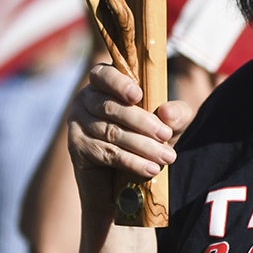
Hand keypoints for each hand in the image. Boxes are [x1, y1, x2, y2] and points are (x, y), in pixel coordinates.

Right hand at [67, 64, 192, 205]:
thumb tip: (168, 113)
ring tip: (167, 156)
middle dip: (141, 122)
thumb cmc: (149, 137)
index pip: (103, 75)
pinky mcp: (77, 148)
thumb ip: (176, 113)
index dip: (119, 83)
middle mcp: (85, 99)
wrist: (128, 177)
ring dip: (142, 145)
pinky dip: (131, 161)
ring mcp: (77, 123)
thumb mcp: (170, 123)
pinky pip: (106, 153)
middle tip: (166, 135)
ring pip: (111, 132)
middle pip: (110, 107)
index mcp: (103, 83)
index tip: (138, 95)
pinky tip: (151, 168)